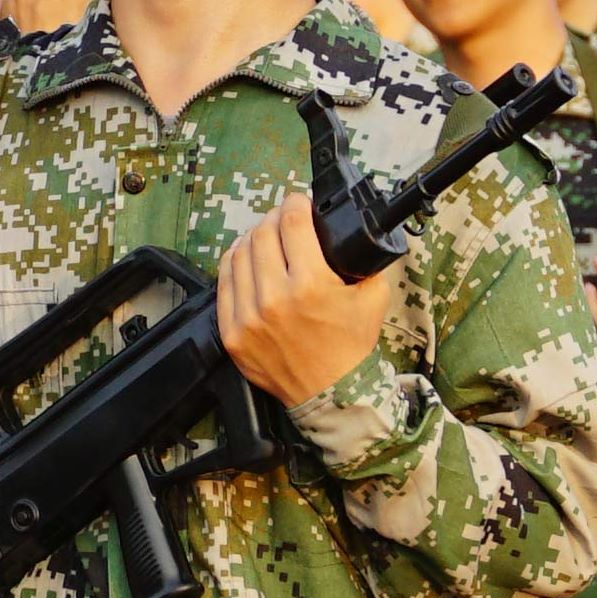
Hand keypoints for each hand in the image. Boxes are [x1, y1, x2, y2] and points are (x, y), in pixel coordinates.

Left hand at [210, 193, 396, 408]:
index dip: (295, 202)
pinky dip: (233, 264)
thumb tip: (348, 232)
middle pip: (262, 233)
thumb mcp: (373, 297)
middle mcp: (274, 298)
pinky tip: (245, 259)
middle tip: (284, 219)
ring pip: (238, 254)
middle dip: (275, 217)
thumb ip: (364, 261)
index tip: (299, 202)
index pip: (292, 222)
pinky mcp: (232, 333)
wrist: (331, 395)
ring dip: (253, 238)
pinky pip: (223, 284)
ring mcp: (248, 317)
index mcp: (310, 285)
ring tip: (265, 237)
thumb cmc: (351, 348)